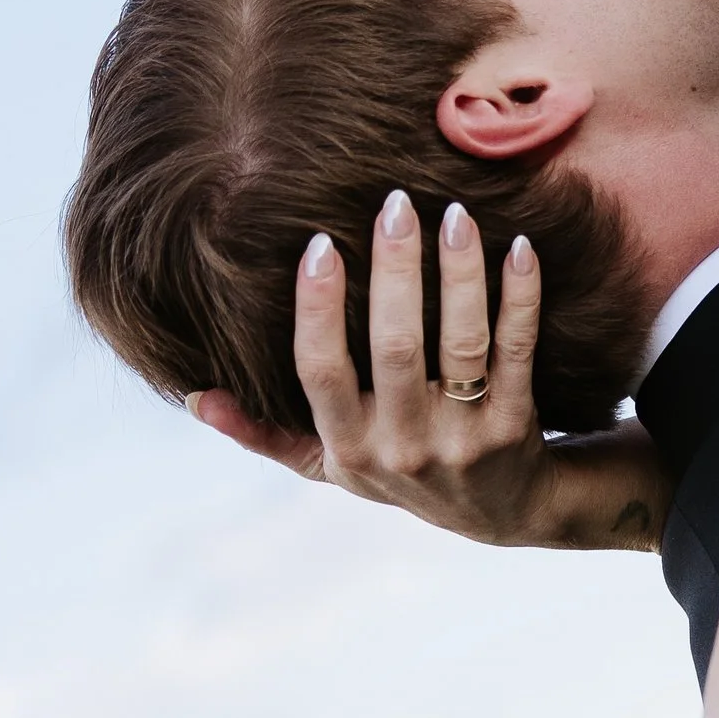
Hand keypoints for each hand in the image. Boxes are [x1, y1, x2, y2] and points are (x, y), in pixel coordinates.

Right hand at [192, 195, 665, 551]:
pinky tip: (520, 249)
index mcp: (348, 446)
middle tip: (395, 204)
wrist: (502, 513)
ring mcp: (464, 438)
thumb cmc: (400, 469)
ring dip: (459, 274)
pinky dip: (520, 299)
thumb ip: (265, 434)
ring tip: (456, 214)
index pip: (320, 372)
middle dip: (394, 271)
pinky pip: (517, 352)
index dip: (316, 309)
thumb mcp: (329, 465)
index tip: (320, 244)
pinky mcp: (515, 424)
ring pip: (462, 343)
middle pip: (395, 348)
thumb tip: (197, 397)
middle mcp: (403, 447)